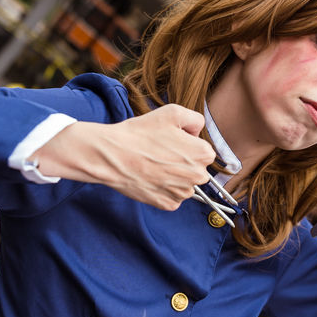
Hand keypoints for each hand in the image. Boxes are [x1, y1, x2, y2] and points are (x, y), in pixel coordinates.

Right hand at [34, 104, 216, 209]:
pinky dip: (163, 189)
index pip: (203, 150)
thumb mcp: (172, 112)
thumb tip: (197, 132)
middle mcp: (198, 177)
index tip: (170, 141)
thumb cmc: (141, 134)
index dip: (186, 143)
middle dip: (182, 162)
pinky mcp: (168, 204)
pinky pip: (172, 196)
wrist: (113, 156)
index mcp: (203, 154)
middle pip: (196, 169)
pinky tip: (150, 177)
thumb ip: (195, 119)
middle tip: (160, 153)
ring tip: (153, 164)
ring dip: (173, 176)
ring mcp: (182, 193)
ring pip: (184, 183)